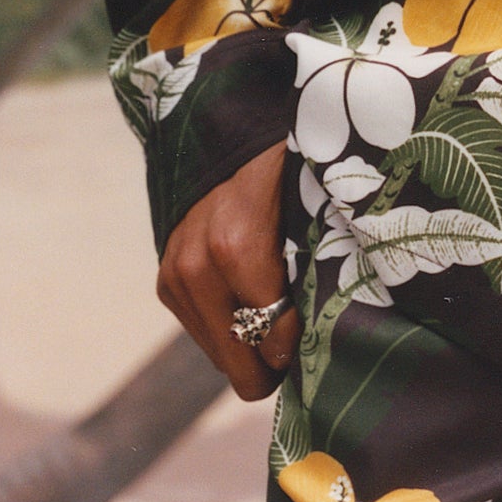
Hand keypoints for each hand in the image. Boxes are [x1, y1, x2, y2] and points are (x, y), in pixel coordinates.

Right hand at [157, 141, 298, 400]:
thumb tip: (335, 326)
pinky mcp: (166, 282)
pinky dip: (230, 332)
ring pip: (221, 355)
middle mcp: (197, 266)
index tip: (320, 336)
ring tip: (281, 327)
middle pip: (239, 360)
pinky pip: (204, 335)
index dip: (300, 346)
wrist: (231, 138)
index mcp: (238, 248)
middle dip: (272, 363)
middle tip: (302, 353)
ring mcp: (175, 275)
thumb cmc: (288, 174)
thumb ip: (317, 263)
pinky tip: (252, 308)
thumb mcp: (314, 209)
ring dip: (251, 350)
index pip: (272, 337)